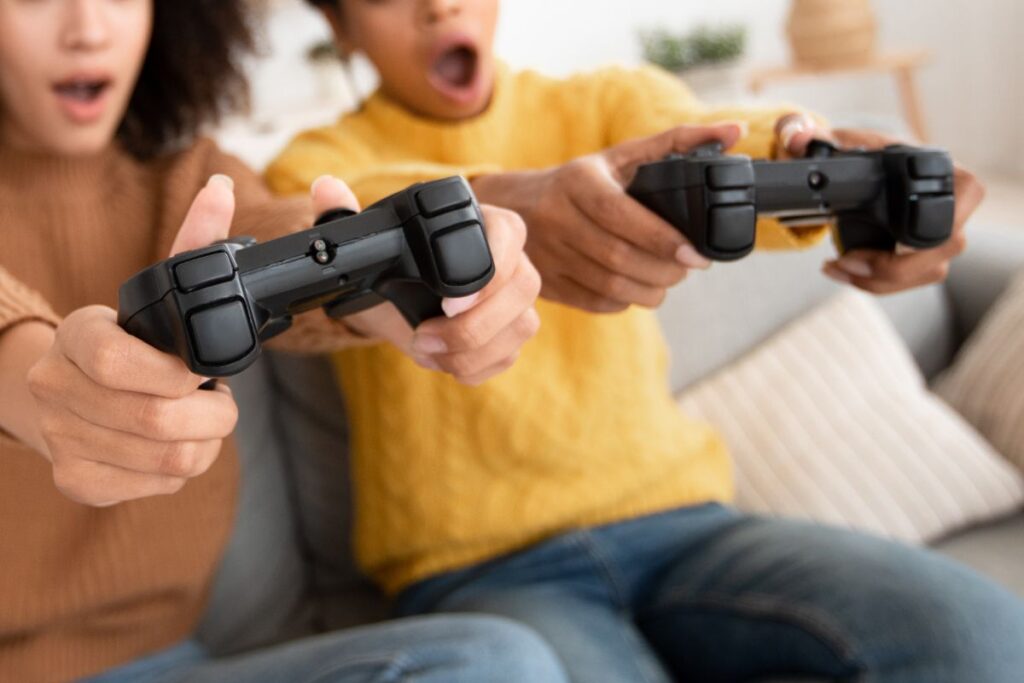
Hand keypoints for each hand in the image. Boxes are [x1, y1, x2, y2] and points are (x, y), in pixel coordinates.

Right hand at [26, 175, 239, 505]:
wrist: (66, 395)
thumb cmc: (127, 344)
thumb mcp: (154, 295)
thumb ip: (193, 246)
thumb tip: (222, 190)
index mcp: (76, 336)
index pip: (117, 362)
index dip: (175, 374)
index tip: (199, 371)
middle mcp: (55, 388)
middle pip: (157, 420)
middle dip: (212, 415)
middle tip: (216, 401)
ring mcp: (62, 438)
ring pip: (168, 460)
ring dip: (204, 443)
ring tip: (196, 420)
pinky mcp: (78, 479)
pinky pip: (158, 486)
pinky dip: (180, 470)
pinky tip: (169, 445)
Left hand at [310, 177, 540, 385]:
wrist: (397, 300)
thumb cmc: (392, 263)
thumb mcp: (366, 241)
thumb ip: (345, 214)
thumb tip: (325, 188)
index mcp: (485, 223)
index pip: (509, 234)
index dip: (491, 268)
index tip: (450, 302)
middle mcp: (511, 259)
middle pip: (523, 288)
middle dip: (475, 324)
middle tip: (427, 335)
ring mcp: (515, 300)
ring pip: (521, 326)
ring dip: (471, 350)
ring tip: (427, 350)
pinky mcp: (510, 334)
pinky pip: (509, 356)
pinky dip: (474, 367)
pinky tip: (443, 362)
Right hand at [472, 123, 745, 312]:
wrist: (513, 206)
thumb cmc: (580, 181)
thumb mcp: (620, 156)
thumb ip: (678, 142)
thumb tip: (736, 132)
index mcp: (578, 182)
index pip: (622, 216)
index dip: (663, 240)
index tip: (698, 254)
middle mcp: (557, 218)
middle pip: (619, 258)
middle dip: (665, 269)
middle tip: (688, 266)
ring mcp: (549, 255)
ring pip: (610, 286)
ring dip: (650, 290)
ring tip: (668, 279)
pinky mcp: (548, 283)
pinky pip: (595, 302)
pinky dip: (625, 301)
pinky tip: (637, 287)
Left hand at [818, 129, 981, 293]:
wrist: (859, 174)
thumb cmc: (857, 153)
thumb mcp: (829, 140)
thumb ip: (804, 131)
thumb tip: (796, 137)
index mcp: (941, 166)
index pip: (965, 194)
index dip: (937, 220)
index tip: (895, 239)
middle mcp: (953, 203)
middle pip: (945, 247)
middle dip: (893, 266)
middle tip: (846, 262)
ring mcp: (943, 235)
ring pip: (929, 272)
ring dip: (879, 280)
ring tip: (837, 268)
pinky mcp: (926, 259)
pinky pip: (911, 281)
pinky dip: (876, 284)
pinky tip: (846, 273)